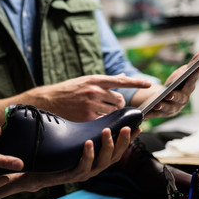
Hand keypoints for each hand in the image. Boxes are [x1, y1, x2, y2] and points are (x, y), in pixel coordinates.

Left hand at [15, 126, 141, 191]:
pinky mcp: (71, 176)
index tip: (137, 127)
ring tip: (107, 132)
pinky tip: (88, 143)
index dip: (128, 140)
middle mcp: (93, 168)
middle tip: (127, 128)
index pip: (117, 149)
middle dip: (122, 142)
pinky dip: (87, 154)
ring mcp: (84, 173)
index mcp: (96, 160)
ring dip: (107, 146)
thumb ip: (87, 134)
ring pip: (102, 162)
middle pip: (114, 157)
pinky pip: (83, 166)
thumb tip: (98, 117)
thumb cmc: (57, 157)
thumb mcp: (74, 143)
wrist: (36, 172)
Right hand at [34, 74, 150, 120]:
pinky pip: (104, 121)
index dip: (137, 83)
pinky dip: (103, 121)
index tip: (149, 85)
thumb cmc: (68, 90)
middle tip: (111, 106)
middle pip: (120, 100)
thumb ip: (105, 80)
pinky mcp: (87, 117)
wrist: (49, 100)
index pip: (121, 80)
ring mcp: (91, 105)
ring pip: (113, 112)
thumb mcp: (85, 80)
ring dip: (111, 113)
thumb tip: (123, 76)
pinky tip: (95, 119)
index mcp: (95, 79)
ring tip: (101, 112)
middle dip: (119, 105)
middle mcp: (94, 91)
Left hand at [146, 51, 198, 118]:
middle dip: (174, 96)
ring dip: (162, 106)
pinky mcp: (161, 114)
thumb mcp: (182, 73)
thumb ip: (192, 64)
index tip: (197, 69)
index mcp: (188, 89)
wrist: (168, 99)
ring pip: (168, 108)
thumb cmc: (177, 84)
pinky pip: (155, 114)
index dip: (195, 75)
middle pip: (179, 99)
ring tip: (156, 104)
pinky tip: (143, 114)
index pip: (192, 81)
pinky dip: (150, 114)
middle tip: (169, 94)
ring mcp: (172, 108)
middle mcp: (182, 101)